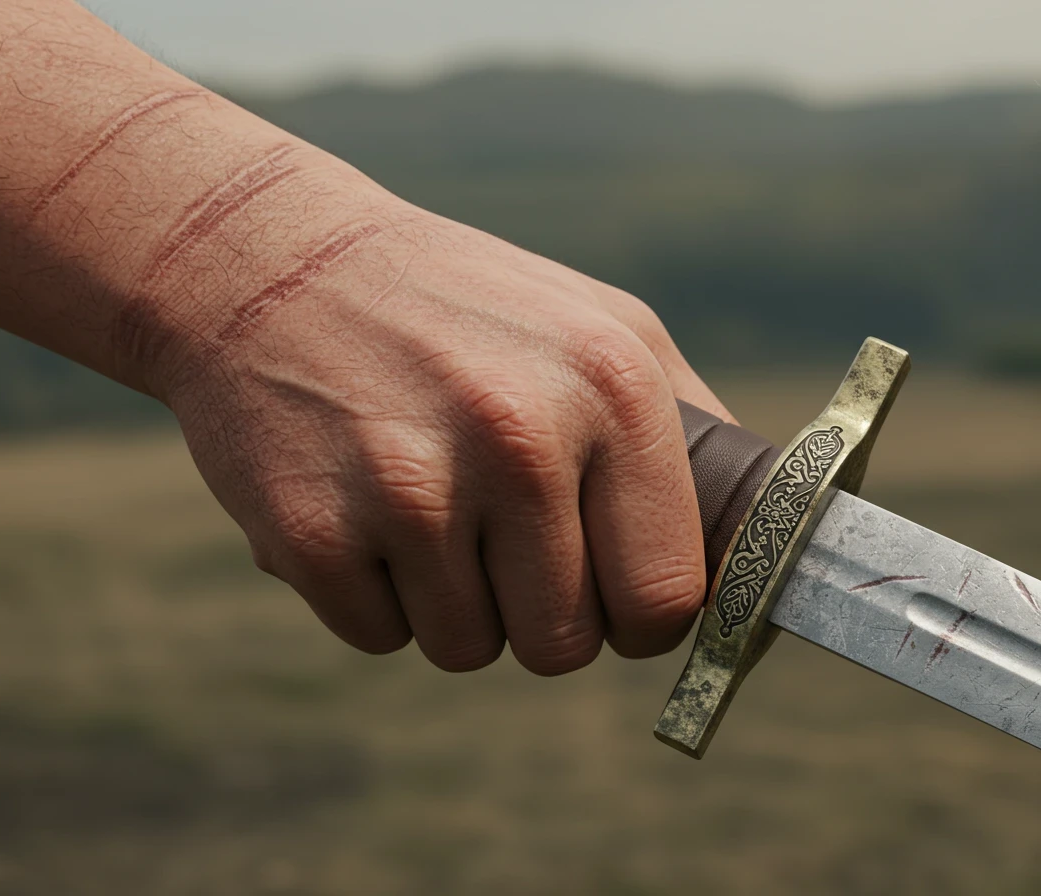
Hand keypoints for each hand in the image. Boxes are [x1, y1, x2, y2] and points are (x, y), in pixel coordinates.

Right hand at [144, 147, 732, 672]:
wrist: (274, 261)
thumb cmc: (461, 308)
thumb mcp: (602, 327)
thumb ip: (688, 433)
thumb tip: (766, 539)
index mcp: (611, 388)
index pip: (667, 595)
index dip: (642, 618)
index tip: (614, 600)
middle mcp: (521, 438)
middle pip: (567, 643)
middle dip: (542, 614)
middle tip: (502, 539)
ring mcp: (412, 489)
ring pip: (469, 649)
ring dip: (454, 601)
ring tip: (425, 500)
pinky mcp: (315, 533)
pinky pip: (379, 637)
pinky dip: (375, 594)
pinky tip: (361, 504)